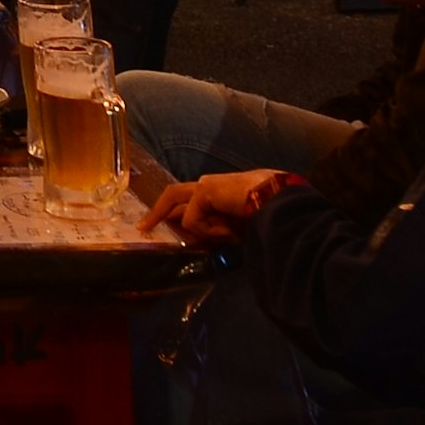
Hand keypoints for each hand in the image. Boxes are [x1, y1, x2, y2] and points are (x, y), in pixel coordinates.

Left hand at [149, 171, 288, 244]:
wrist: (281, 202)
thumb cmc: (270, 215)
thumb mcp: (243, 227)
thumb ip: (225, 230)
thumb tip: (213, 240)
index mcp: (223, 191)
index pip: (192, 200)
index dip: (178, 213)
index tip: (167, 224)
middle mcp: (211, 184)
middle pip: (174, 195)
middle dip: (158, 211)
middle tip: (143, 226)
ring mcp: (206, 185)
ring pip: (180, 208)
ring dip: (197, 230)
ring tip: (221, 237)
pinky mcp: (204, 192)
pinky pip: (192, 220)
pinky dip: (208, 232)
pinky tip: (229, 232)